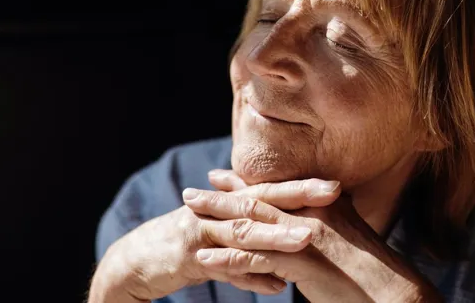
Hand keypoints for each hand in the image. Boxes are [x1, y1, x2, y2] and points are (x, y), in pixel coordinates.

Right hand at [87, 177, 339, 302]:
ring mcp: (203, 231)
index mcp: (229, 204)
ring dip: (276, 235)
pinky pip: (223, 267)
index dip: (302, 186)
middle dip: (297, 195)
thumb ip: (251, 250)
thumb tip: (283, 269)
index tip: (338, 186)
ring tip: (307, 239)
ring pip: (244, 232)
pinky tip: (276, 288)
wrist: (136, 261)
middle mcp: (218, 211)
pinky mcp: (188, 256)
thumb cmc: (187, 249)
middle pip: (261, 200)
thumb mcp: (220, 245)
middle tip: (333, 192)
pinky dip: (249, 278)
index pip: (270, 191)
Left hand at [182, 169, 441, 302]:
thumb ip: (328, 220)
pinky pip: (254, 258)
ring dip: (215, 220)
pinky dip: (227, 260)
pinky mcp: (299, 260)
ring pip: (250, 223)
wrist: (392, 291)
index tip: (220, 175)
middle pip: (256, 199)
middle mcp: (309, 212)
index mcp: (320, 203)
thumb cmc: (372, 269)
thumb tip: (309, 220)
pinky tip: (204, 261)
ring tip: (187, 218)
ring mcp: (303, 234)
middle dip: (220, 195)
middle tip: (192, 190)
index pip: (274, 188)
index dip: (244, 181)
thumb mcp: (348, 234)